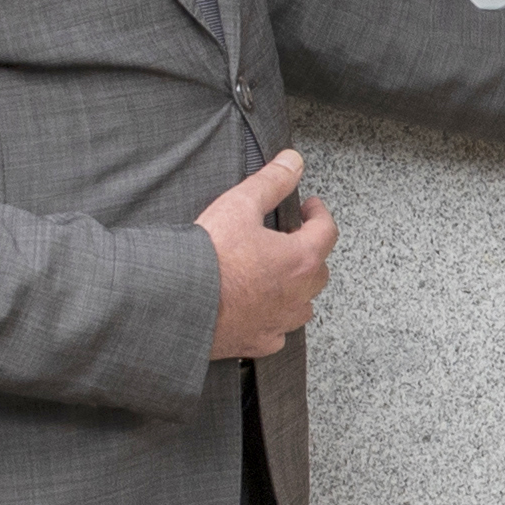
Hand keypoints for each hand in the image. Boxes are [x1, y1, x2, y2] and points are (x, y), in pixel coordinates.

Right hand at [203, 149, 336, 359]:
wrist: (178, 301)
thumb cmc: (208, 258)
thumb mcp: (239, 205)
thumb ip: (272, 180)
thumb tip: (292, 162)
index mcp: (300, 259)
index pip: (327, 231)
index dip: (319, 213)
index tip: (310, 207)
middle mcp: (298, 294)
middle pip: (319, 269)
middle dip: (309, 250)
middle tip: (290, 237)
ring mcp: (280, 322)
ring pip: (303, 303)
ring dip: (296, 286)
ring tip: (277, 272)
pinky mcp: (259, 342)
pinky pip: (279, 331)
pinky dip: (275, 318)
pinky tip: (261, 308)